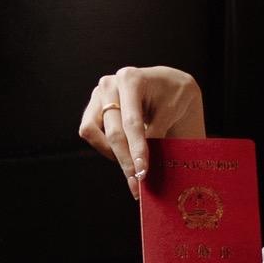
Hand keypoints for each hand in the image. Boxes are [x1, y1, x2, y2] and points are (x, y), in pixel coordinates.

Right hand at [78, 64, 204, 190]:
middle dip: (125, 160)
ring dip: (112, 155)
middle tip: (137, 183)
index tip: (143, 172)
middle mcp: (110, 85)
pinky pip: (90, 133)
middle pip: (113, 132)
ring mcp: (98, 95)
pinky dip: (106, 147)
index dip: (137, 149)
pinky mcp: (92, 107)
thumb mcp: (173, 110)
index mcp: (131, 79)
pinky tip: (125, 155)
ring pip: (93, 133)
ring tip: (133, 169)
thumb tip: (142, 164)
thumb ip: (157, 132)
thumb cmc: (173, 95)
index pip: (132, 122)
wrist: (166, 84)